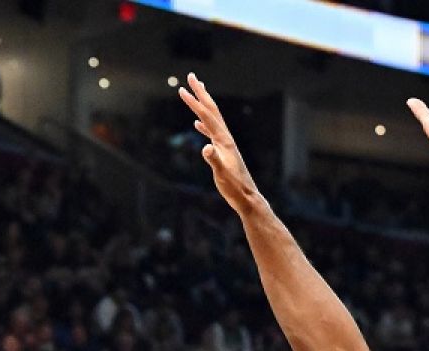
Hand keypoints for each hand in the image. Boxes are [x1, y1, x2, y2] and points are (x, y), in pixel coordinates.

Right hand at [178, 73, 259, 213]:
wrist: (246, 196)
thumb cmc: (234, 187)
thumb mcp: (222, 174)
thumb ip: (214, 160)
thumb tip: (205, 147)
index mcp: (223, 139)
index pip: (206, 116)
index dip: (194, 102)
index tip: (182, 89)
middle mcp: (225, 137)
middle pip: (211, 109)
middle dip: (201, 92)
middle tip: (191, 76)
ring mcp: (224, 143)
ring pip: (212, 118)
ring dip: (203, 104)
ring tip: (197, 92)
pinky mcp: (223, 151)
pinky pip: (211, 132)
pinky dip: (203, 125)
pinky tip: (197, 124)